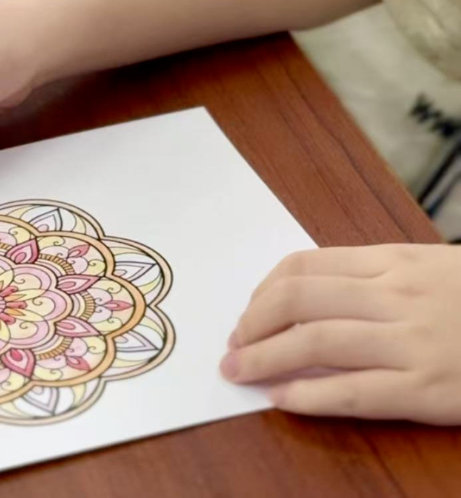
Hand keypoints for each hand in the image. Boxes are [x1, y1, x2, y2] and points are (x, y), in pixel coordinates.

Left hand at [220, 244, 460, 423]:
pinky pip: (349, 392)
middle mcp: (395, 296)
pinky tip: (281, 399)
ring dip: (262, 358)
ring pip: (313, 344)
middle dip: (251, 325)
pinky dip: (305, 396)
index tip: (248, 312)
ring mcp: (411, 343)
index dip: (262, 292)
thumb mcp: (428, 269)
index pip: (304, 266)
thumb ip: (371, 276)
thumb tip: (304, 294)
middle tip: (232, 346)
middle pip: (296, 301)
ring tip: (238, 371)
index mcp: (393, 260)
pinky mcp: (427, 391)